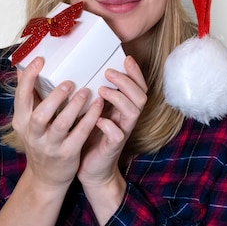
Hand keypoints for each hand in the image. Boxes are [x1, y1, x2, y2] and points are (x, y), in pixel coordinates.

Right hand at [12, 57, 102, 191]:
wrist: (46, 177)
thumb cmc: (40, 139)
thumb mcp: (28, 121)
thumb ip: (29, 97)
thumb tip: (22, 67)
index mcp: (21, 122)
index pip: (20, 98)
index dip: (28, 78)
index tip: (40, 59)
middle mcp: (32, 135)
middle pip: (39, 115)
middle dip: (54, 97)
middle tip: (69, 82)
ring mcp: (50, 146)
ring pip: (60, 125)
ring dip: (74, 107)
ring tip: (86, 91)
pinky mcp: (67, 154)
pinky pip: (80, 134)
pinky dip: (89, 119)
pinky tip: (99, 105)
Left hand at [77, 55, 147, 186]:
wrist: (90, 169)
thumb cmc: (90, 135)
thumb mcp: (94, 111)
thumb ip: (96, 94)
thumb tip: (85, 68)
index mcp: (124, 108)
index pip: (139, 87)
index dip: (136, 73)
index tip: (126, 58)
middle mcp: (127, 119)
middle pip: (141, 96)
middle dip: (126, 82)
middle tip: (109, 72)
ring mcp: (122, 132)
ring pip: (133, 112)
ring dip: (119, 98)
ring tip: (102, 90)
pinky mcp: (113, 147)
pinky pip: (118, 134)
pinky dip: (109, 124)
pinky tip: (97, 119)